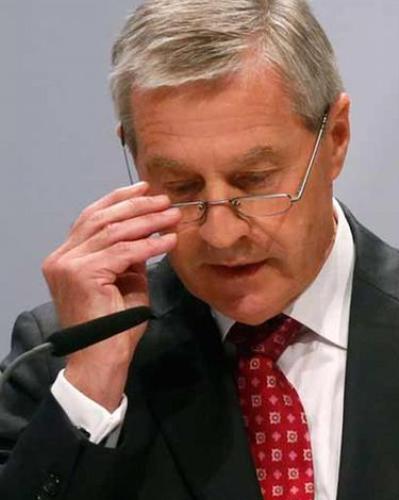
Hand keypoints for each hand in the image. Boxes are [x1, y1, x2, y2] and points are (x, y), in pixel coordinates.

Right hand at [42, 182, 180, 410]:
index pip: (91, 218)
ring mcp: (68, 265)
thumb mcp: (126, 282)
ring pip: (113, 232)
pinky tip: (170, 241)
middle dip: (136, 206)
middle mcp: (61, 258)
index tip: (145, 188)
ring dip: (147, 222)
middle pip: (101, 219)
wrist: (101, 358)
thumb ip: (131, 257)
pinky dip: (150, 245)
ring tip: (173, 216)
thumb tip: (150, 234)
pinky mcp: (82, 275)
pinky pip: (123, 252)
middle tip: (165, 200)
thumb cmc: (115, 327)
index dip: (119, 200)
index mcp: (66, 257)